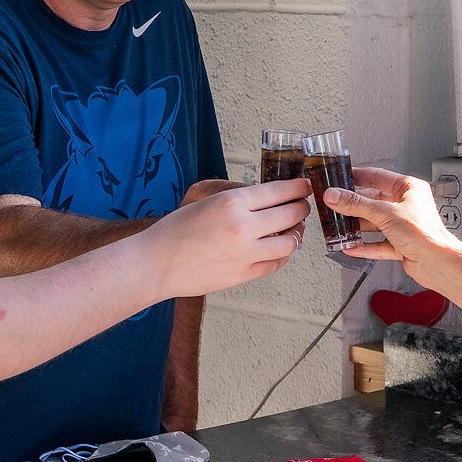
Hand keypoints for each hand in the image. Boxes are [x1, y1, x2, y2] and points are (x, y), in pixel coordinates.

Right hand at [148, 177, 310, 296]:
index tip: (304, 186)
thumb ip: (236, 194)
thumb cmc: (175, 230)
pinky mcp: (245, 274)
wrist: (156, 263)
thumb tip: (264, 195)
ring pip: (290, 241)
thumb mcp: (204, 198)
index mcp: (232, 202)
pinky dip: (283, 253)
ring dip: (296, 233)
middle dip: (301, 208)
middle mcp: (243, 226)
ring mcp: (246, 253)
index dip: (298, 187)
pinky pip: (277, 262)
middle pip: (291, 214)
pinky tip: (279, 247)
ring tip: (293, 228)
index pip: (280, 191)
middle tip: (303, 205)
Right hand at [323, 166, 461, 285]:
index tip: (340, 178)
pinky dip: (364, 245)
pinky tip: (351, 246)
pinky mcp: (401, 245)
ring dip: (357, 226)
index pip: (377, 177)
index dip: (357, 177)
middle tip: (334, 203)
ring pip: (374, 223)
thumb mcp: (385, 213)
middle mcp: (407, 206)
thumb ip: (357, 205)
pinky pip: (378, 243)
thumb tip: (336, 196)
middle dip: (353, 204)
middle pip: (373, 201)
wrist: (438, 264)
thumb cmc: (425, 235)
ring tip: (338, 225)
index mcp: (409, 189)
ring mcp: (403, 226)